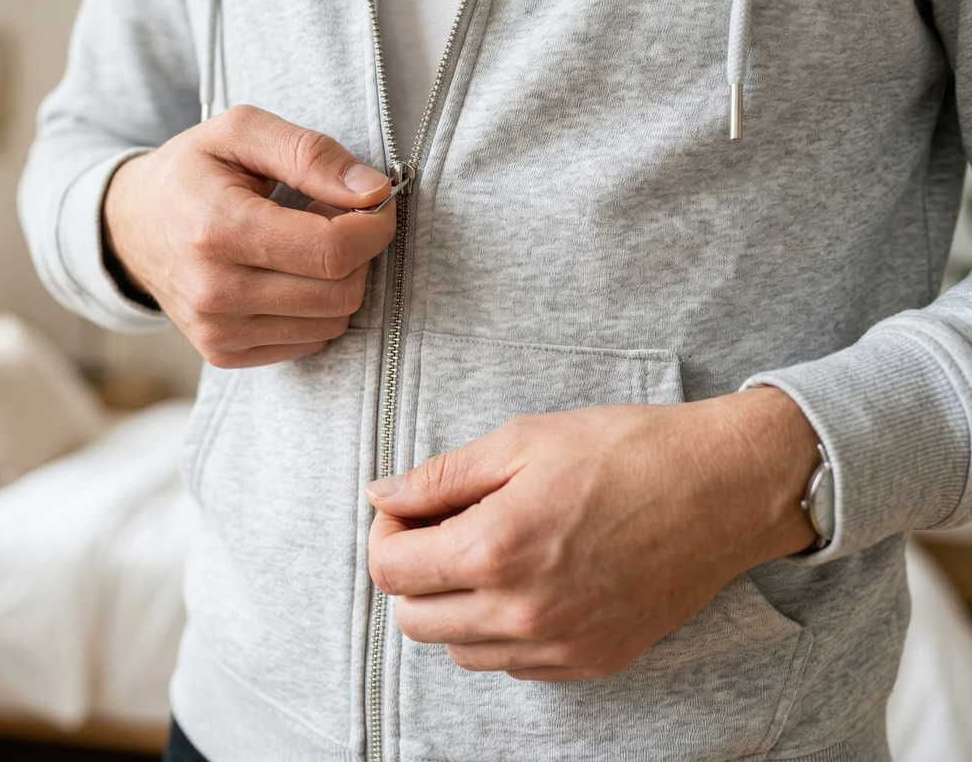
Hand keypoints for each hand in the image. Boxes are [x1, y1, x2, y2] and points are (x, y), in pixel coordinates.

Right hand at [104, 105, 394, 366]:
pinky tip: (290, 274)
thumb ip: (310, 152)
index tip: (375, 201)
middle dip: (359, 252)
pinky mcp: (223, 353)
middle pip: (340, 292)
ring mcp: (217, 331)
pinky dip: (317, 308)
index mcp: (217, 229)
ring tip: (307, 244)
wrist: (129, 227)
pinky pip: (310, 341)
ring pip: (332, 321)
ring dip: (339, 280)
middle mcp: (214, 292)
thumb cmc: (191, 172)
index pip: (331, 250)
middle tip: (336, 217)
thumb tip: (374, 191)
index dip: (373, 226)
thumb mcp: (241, 132)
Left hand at [365, 387, 819, 680]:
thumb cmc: (625, 451)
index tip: (409, 509)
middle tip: (443, 528)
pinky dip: (499, 630)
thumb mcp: (520, 441)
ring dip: (452, 605)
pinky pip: (512, 664)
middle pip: (413, 620)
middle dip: (412, 572)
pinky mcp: (593, 660)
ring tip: (487, 553)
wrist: (723, 487)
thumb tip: (382, 494)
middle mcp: (521, 613)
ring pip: (458, 650)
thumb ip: (440, 477)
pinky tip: (527, 581)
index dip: (387, 532)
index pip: (389, 569)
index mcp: (495, 550)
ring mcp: (559, 645)